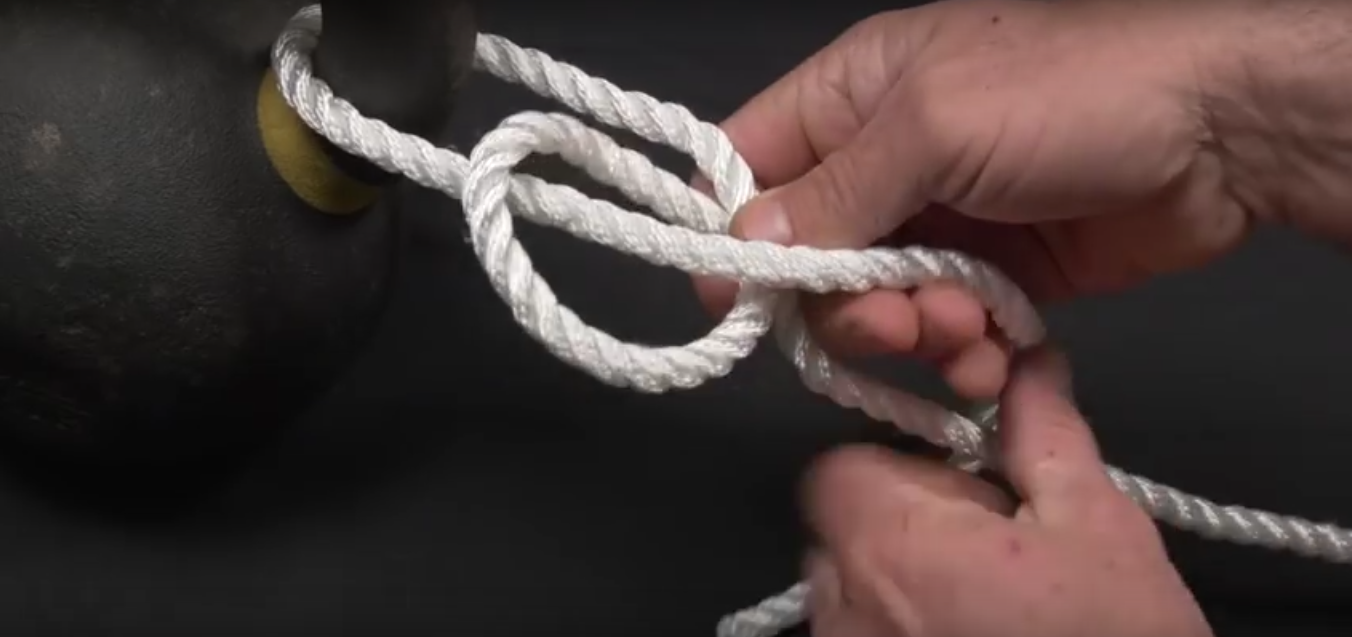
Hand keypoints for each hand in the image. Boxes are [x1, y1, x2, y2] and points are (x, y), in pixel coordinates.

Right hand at [694, 0, 1264, 398]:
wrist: (1221, 134)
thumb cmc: (1070, 97)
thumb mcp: (934, 129)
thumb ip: (834, 194)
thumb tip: (741, 246)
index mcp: (852, 97)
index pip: (748, 165)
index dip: (731, 233)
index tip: (741, 300)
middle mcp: (882, 163)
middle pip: (806, 257)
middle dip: (843, 304)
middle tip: (896, 323)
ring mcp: (938, 224)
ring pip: (873, 306)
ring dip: (909, 334)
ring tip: (966, 331)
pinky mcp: (990, 278)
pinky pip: (940, 334)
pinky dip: (958, 356)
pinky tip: (993, 356)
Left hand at [802, 348, 1211, 636]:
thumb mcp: (1098, 527)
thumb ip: (1043, 434)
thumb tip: (1029, 360)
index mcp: (888, 541)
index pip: (838, 469)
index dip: (900, 471)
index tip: (966, 497)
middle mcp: (839, 607)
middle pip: (838, 532)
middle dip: (903, 529)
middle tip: (991, 558)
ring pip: (844, 596)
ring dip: (898, 589)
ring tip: (989, 614)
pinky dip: (897, 634)